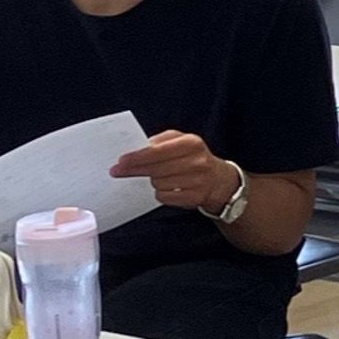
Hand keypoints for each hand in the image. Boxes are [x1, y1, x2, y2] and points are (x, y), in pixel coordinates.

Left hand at [110, 131, 233, 211]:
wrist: (220, 180)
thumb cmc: (194, 157)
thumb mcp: (182, 140)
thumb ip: (161, 141)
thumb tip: (137, 150)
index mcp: (192, 143)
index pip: (158, 151)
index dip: (137, 157)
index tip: (121, 161)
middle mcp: (197, 162)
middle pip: (155, 169)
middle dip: (135, 170)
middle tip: (118, 171)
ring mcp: (198, 181)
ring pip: (158, 183)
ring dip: (153, 181)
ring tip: (161, 177)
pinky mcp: (195, 198)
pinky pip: (164, 197)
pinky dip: (161, 193)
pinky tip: (168, 187)